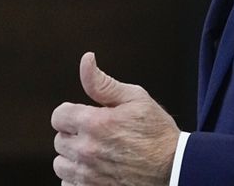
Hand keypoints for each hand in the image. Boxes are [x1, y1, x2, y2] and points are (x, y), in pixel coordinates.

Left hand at [51, 52, 178, 185]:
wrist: (175, 168)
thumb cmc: (158, 133)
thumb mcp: (135, 98)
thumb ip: (103, 83)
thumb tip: (86, 60)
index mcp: (94, 123)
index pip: (58, 116)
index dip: (71, 114)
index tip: (84, 117)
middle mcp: (87, 150)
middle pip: (59, 140)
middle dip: (74, 135)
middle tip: (96, 136)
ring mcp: (89, 174)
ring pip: (61, 165)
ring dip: (73, 159)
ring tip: (94, 154)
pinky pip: (69, 185)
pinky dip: (77, 180)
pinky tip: (94, 171)